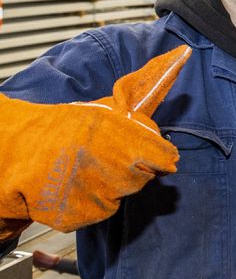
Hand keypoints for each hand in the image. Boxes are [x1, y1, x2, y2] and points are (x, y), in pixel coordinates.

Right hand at [0, 46, 190, 236]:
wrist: (16, 154)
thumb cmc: (60, 127)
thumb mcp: (103, 110)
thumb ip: (137, 110)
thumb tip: (176, 64)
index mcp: (125, 140)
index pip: (165, 157)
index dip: (161, 156)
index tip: (157, 155)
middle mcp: (117, 169)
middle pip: (144, 177)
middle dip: (133, 168)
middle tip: (109, 158)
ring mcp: (101, 195)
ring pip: (123, 194)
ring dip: (113, 185)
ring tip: (88, 170)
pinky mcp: (86, 215)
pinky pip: (102, 209)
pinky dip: (93, 201)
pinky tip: (77, 185)